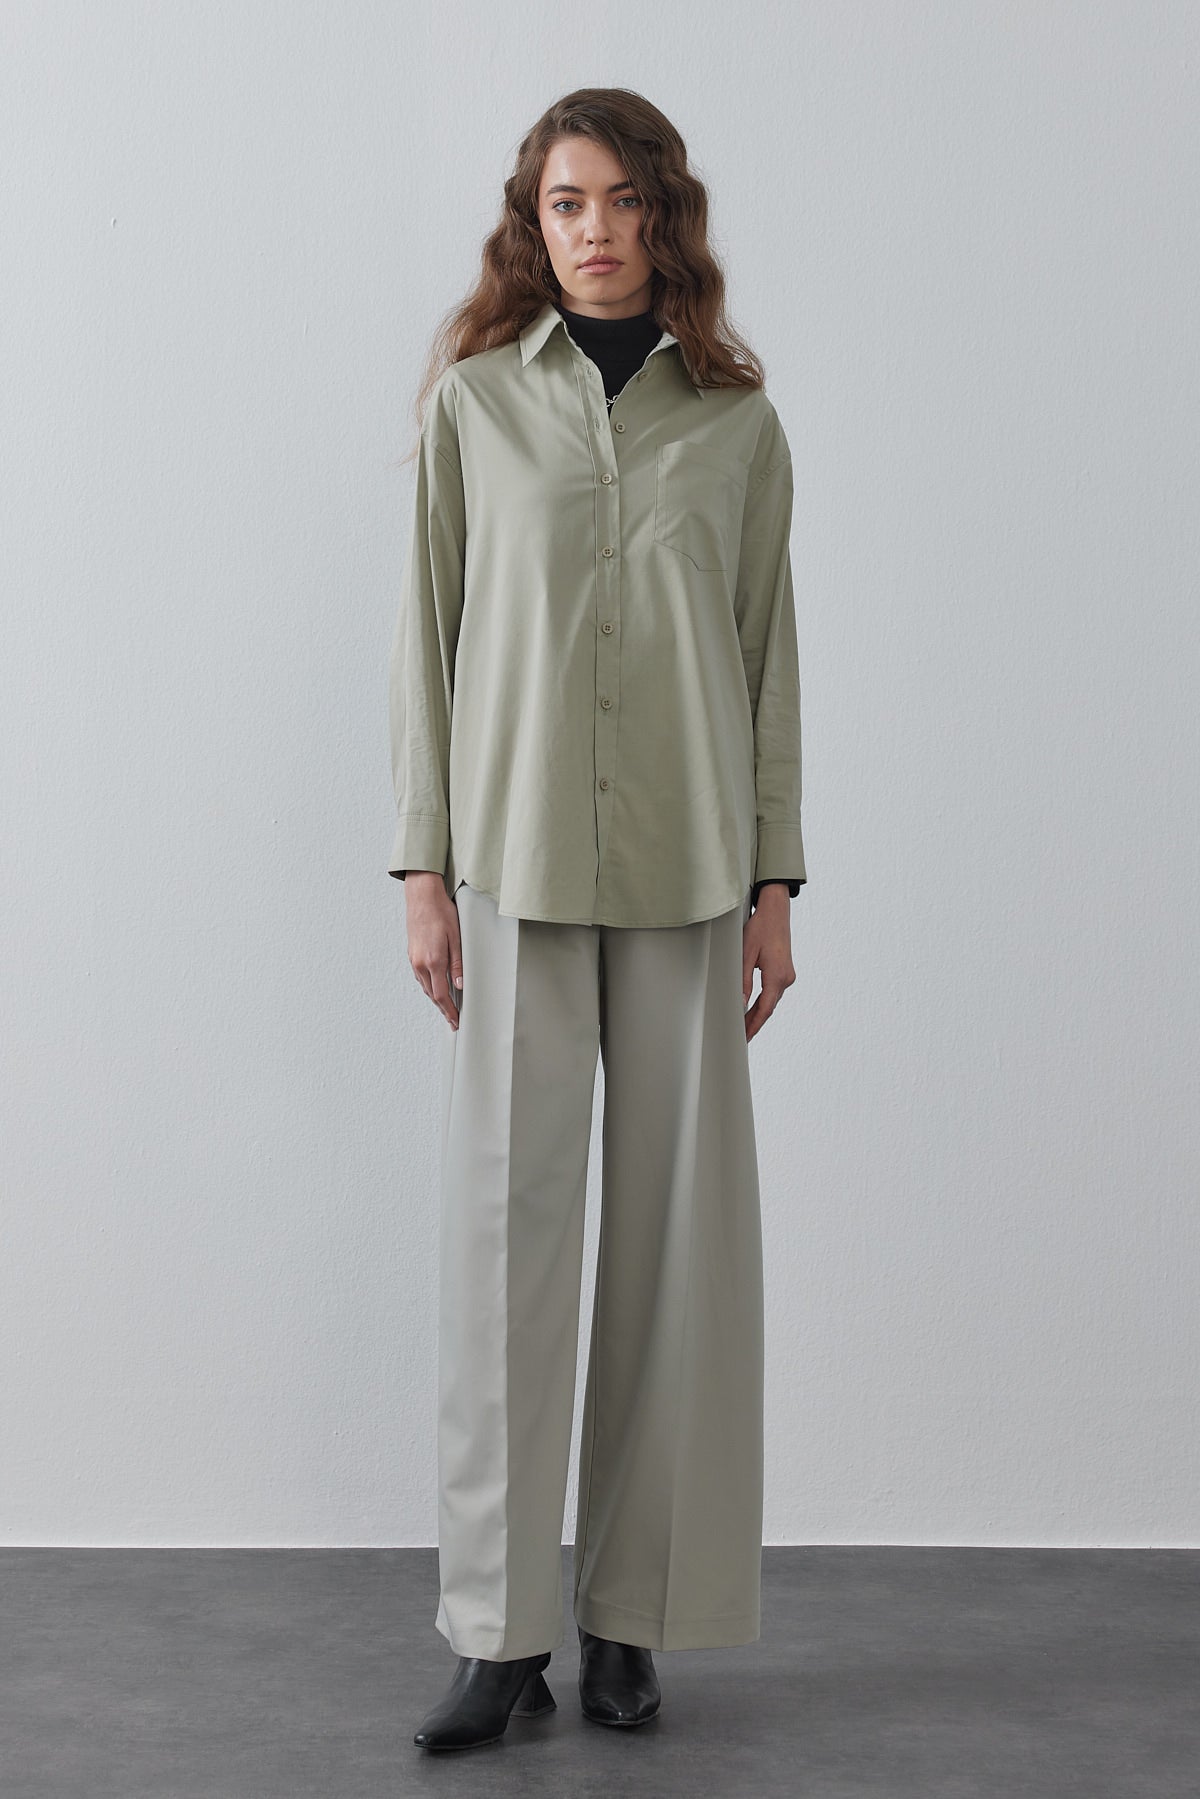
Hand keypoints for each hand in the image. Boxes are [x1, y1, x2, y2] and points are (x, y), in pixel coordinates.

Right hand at [404, 872, 462, 1029]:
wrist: (421, 896)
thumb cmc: (441, 913)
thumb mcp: (456, 938)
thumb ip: (458, 964)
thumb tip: (460, 985)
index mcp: (433, 962)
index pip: (442, 995)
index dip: (449, 1012)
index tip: (456, 1022)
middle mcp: (420, 964)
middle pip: (432, 995)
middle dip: (443, 1010)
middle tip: (453, 1021)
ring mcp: (413, 959)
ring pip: (425, 987)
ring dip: (436, 999)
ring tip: (447, 1009)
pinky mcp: (412, 954)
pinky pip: (420, 977)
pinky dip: (429, 987)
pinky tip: (435, 988)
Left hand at [742, 885, 795, 1041]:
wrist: (776, 911)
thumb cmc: (760, 929)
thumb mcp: (746, 954)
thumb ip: (743, 980)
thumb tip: (740, 1003)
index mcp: (777, 976)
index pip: (764, 1009)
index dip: (754, 1025)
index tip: (745, 1037)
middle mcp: (786, 978)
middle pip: (768, 1007)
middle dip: (754, 1022)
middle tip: (741, 1037)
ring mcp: (787, 975)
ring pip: (771, 1000)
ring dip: (758, 1013)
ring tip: (743, 1025)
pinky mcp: (785, 970)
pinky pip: (773, 992)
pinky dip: (763, 1002)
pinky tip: (753, 1007)